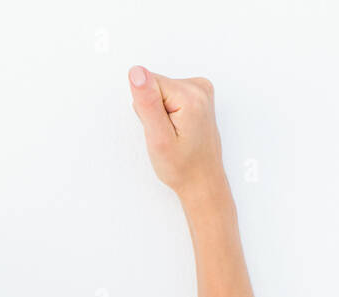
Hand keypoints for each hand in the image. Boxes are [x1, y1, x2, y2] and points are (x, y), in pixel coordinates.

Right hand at [127, 66, 224, 201]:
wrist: (202, 180)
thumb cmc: (182, 167)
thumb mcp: (158, 138)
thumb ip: (147, 103)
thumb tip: (136, 72)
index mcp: (190, 95)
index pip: (147, 84)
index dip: (145, 110)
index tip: (158, 128)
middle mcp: (199, 87)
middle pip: (154, 86)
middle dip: (152, 111)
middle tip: (164, 134)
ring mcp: (200, 89)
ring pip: (160, 91)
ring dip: (159, 114)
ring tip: (172, 134)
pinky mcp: (197, 95)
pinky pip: (168, 96)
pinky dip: (167, 113)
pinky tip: (176, 129)